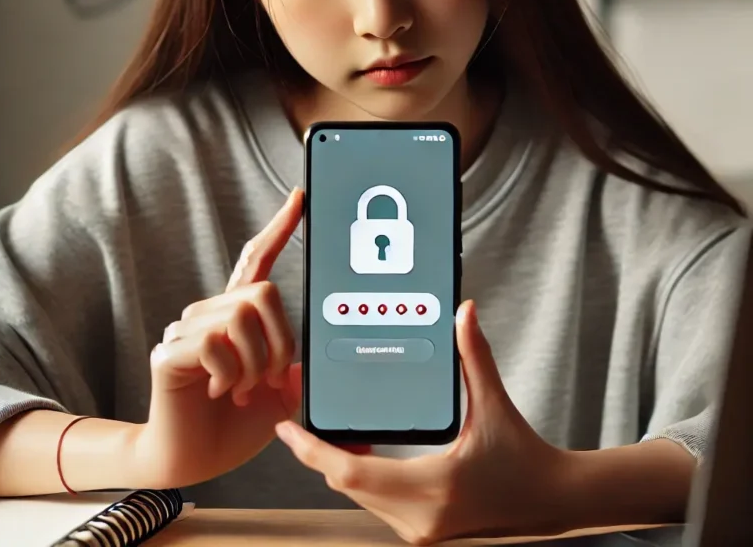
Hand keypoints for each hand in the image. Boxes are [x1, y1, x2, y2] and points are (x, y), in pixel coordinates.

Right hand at [130, 188, 303, 489]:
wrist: (194, 459)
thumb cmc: (235, 423)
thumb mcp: (281, 394)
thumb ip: (298, 370)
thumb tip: (323, 361)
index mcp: (238, 315)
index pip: (257, 259)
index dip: (280, 227)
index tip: (300, 198)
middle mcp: (211, 312)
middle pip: (264, 293)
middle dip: (280, 342)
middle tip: (268, 378)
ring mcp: (187, 328)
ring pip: (243, 317)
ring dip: (255, 364)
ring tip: (239, 388)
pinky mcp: (171, 351)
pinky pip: (217, 343)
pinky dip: (229, 375)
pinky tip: (215, 390)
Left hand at [275, 300, 568, 545]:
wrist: (551, 501)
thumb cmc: (525, 459)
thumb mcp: (495, 406)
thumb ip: (475, 356)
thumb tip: (464, 313)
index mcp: (431, 487)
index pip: (351, 473)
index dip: (312, 450)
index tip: (286, 430)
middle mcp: (419, 517)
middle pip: (346, 484)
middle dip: (319, 451)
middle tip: (300, 419)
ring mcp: (419, 529)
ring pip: (359, 497)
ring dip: (339, 465)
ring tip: (324, 430)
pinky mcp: (422, 528)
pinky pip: (375, 502)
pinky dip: (361, 477)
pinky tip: (361, 450)